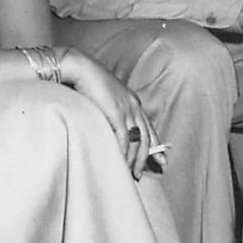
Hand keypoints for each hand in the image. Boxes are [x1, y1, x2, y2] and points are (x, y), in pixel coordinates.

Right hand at [58, 49, 157, 178]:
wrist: (80, 68)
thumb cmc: (88, 81)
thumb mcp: (105, 96)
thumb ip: (112, 110)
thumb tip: (110, 124)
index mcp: (133, 102)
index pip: (149, 127)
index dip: (156, 145)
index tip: (162, 160)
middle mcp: (134, 106)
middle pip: (146, 137)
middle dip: (147, 157)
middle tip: (144, 173)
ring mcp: (126, 110)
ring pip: (137, 141)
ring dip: (135, 160)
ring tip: (132, 174)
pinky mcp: (117, 113)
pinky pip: (125, 139)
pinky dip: (124, 153)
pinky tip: (122, 163)